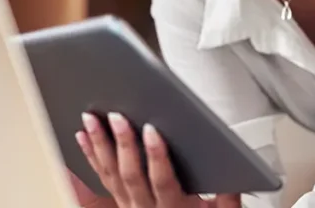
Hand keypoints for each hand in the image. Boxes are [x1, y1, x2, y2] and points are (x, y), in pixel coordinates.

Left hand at [76, 112, 241, 207]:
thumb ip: (227, 200)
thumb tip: (232, 180)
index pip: (163, 181)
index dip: (156, 156)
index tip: (154, 131)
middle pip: (131, 175)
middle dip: (123, 143)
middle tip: (117, 116)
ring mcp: (128, 204)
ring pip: (110, 174)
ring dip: (100, 145)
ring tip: (92, 119)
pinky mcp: (118, 200)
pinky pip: (100, 178)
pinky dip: (90, 156)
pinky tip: (83, 138)